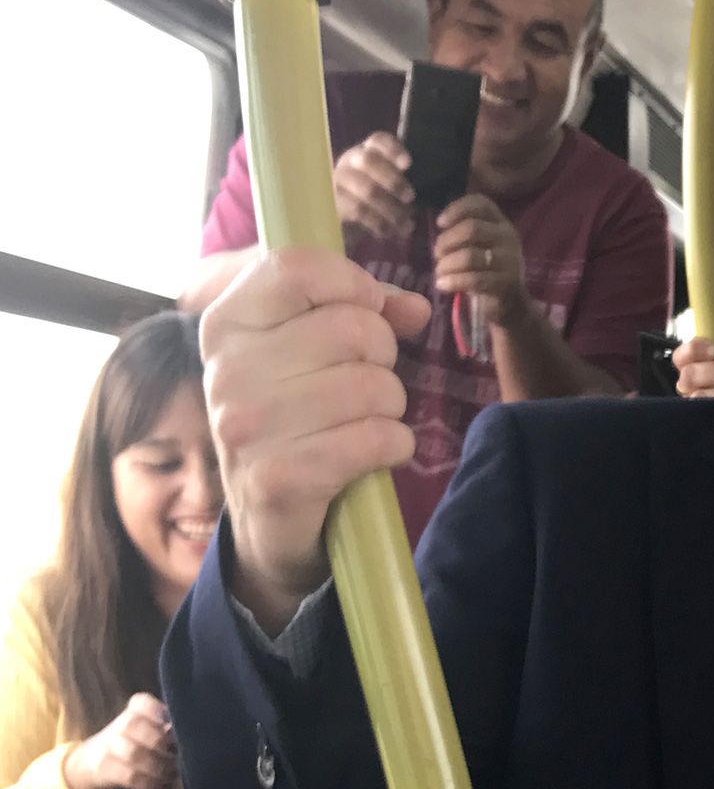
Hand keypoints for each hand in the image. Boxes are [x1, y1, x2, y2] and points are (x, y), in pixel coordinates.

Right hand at [62, 693, 175, 788]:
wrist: (100, 759)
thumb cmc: (141, 743)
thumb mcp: (153, 731)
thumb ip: (170, 729)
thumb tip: (192, 735)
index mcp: (135, 711)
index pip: (140, 702)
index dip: (154, 709)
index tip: (168, 721)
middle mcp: (119, 725)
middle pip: (131, 725)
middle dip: (158, 740)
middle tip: (177, 754)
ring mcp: (108, 746)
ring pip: (132, 753)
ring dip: (158, 765)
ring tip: (173, 772)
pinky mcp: (104, 768)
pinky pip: (128, 776)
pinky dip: (149, 782)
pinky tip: (162, 785)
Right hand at [201, 248, 430, 630]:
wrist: (268, 521)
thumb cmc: (294, 421)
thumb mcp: (308, 354)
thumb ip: (361, 313)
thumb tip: (414, 309)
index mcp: (225, 325)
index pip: (296, 267)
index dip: (352, 283)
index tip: (368, 309)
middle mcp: (227, 371)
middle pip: (352, 327)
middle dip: (382, 357)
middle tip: (364, 386)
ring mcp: (248, 427)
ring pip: (374, 384)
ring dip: (391, 407)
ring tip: (364, 422)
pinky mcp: (281, 478)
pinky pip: (378, 438)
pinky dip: (395, 445)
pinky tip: (375, 454)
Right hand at [333, 134, 416, 250]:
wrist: (344, 225)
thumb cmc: (374, 203)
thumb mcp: (388, 188)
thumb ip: (402, 182)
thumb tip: (422, 190)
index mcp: (367, 152)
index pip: (378, 141)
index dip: (393, 149)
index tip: (408, 164)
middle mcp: (350, 162)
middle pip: (370, 161)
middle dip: (394, 180)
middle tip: (410, 197)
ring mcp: (338, 181)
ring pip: (367, 190)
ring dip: (392, 209)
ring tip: (406, 225)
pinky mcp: (333, 204)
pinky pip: (359, 211)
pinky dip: (379, 223)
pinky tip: (389, 232)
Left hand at [432, 196, 529, 331]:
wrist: (511, 303)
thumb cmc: (487, 269)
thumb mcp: (480, 245)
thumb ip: (464, 231)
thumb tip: (440, 225)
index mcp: (501, 223)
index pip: (481, 203)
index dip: (457, 209)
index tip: (439, 223)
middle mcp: (508, 237)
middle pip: (472, 228)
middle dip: (447, 240)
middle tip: (436, 253)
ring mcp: (510, 261)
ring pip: (470, 256)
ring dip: (447, 264)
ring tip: (439, 272)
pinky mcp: (507, 284)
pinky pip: (475, 280)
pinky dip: (454, 281)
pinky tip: (442, 285)